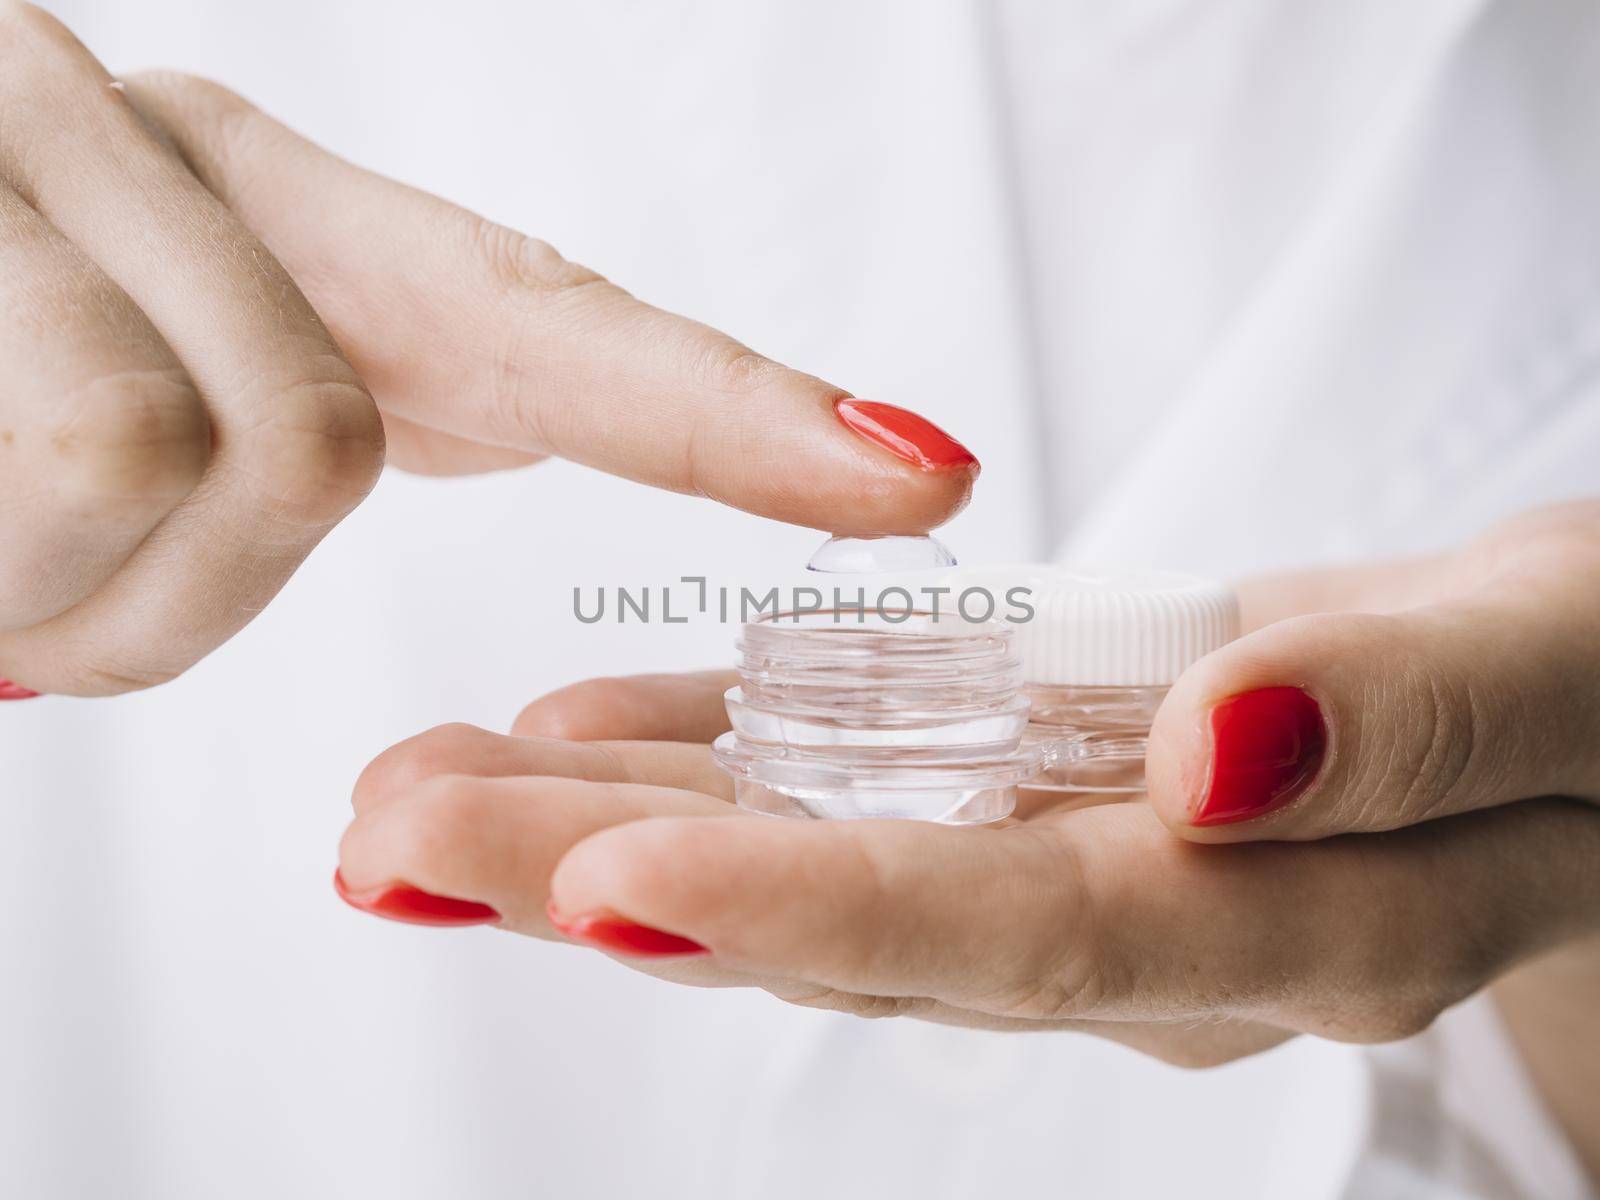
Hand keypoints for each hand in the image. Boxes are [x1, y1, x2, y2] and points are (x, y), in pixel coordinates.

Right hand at [0, 4, 972, 696]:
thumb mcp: (130, 358)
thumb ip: (311, 368)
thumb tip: (440, 420)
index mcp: (266, 212)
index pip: (551, 316)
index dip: (738, 414)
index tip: (922, 478)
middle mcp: (161, 153)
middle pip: (309, 440)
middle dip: (180, 598)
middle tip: (52, 621)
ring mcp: (27, 170)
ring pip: (174, 462)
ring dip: (68, 602)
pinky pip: (53, 476)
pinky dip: (9, 596)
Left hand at [336, 501, 1599, 1064]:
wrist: (1582, 703)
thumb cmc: (1595, 688)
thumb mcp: (1559, 666)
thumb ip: (1406, 718)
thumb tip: (1212, 758)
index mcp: (1290, 916)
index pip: (1030, 931)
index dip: (822, 914)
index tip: (607, 883)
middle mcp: (1151, 925)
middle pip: (860, 918)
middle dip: (616, 890)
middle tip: (396, 842)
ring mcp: (1079, 869)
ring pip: (820, 858)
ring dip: (610, 830)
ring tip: (419, 795)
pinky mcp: (1043, 797)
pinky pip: (861, 786)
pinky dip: (716, 755)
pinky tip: (574, 739)